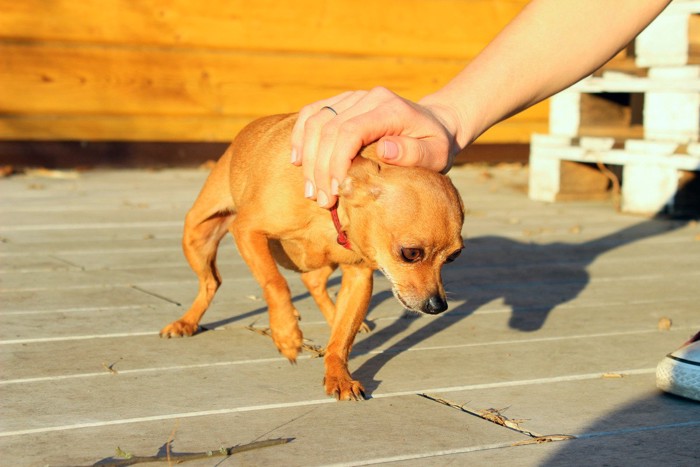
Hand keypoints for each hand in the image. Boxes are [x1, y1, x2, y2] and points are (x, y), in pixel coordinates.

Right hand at [290, 87, 460, 207]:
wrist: (436, 123)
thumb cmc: (436, 145)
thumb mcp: (437, 153)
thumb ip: (414, 153)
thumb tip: (384, 149)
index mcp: (389, 108)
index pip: (350, 131)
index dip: (336, 161)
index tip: (336, 190)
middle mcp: (368, 97)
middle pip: (328, 129)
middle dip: (320, 168)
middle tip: (322, 200)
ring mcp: (353, 97)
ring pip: (315, 121)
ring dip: (307, 157)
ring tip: (310, 191)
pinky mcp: (343, 102)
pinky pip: (312, 113)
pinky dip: (300, 136)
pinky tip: (296, 161)